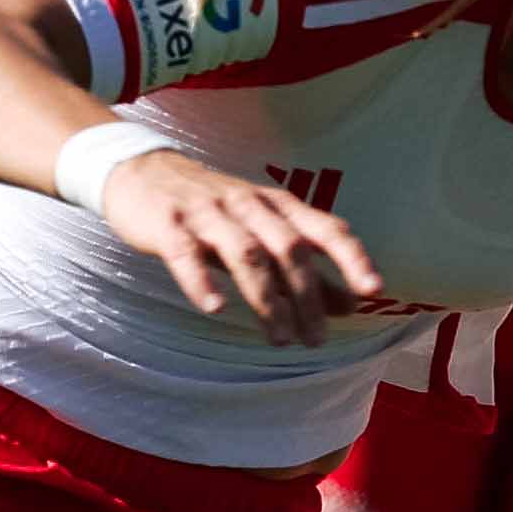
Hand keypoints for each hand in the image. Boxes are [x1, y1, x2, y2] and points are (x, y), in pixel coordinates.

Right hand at [100, 146, 383, 348]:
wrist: (140, 171)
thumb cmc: (212, 210)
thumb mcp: (262, 234)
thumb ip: (305, 271)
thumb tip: (353, 306)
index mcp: (277, 205)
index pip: (325, 227)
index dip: (352, 257)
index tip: (373, 290)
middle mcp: (248, 204)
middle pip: (289, 247)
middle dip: (307, 296)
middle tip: (315, 340)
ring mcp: (207, 212)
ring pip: (246, 253)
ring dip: (266, 299)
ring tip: (279, 340)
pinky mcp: (168, 224)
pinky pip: (186, 253)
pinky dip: (200, 280)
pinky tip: (214, 308)